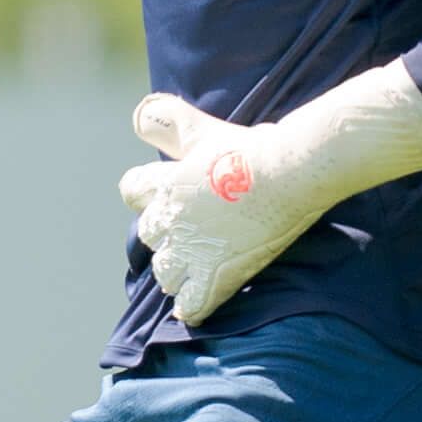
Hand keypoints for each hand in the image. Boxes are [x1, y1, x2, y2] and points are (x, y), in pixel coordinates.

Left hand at [117, 93, 304, 327]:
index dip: (145, 192)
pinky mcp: (217, 276)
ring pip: (165, 272)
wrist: (289, 173)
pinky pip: (191, 304)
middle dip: (165, 233)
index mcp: (166, 184)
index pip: (132, 189)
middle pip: (148, 234)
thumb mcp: (202, 129)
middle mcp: (171, 220)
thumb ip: (168, 121)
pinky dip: (191, 307)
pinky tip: (195, 306)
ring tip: (195, 266)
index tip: (162, 193)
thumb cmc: (250, 148)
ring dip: (176, 270)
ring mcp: (192, 251)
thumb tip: (139, 114)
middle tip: (191, 231)